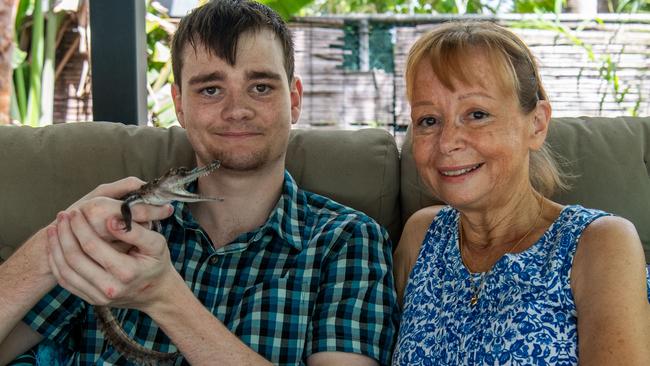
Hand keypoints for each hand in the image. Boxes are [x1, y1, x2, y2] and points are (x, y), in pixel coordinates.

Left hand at [46, 177, 175, 309]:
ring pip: (65, 271)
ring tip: (54, 229)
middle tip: (62, 215)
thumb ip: (135, 231)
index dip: (80, 227)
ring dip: (56, 248)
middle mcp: (110, 288)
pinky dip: (57, 263)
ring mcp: (98, 297)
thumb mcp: (156, 243)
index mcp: (126, 272)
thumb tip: (112, 219)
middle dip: (64, 234)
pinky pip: (66, 282)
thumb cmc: (156, 263)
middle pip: (75, 259)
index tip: (75, 212)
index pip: (92, 246)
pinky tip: (55, 247)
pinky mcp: (91, 300)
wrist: (157, 292)